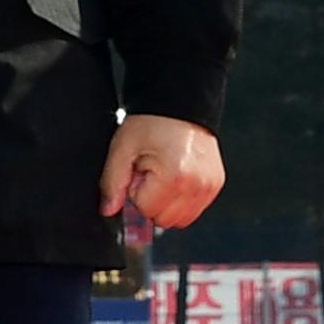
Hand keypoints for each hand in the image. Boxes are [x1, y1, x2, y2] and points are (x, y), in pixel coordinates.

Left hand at [99, 114, 225, 232]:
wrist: (180, 103)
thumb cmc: (153, 121)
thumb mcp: (123, 148)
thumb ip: (112, 183)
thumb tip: (108, 210)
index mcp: (175, 176)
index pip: (146, 211)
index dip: (137, 192)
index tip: (139, 171)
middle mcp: (197, 184)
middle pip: (164, 220)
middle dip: (152, 200)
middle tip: (151, 172)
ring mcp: (209, 185)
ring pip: (180, 219)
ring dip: (167, 203)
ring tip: (164, 174)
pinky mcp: (215, 184)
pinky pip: (193, 209)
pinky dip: (181, 199)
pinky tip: (175, 177)